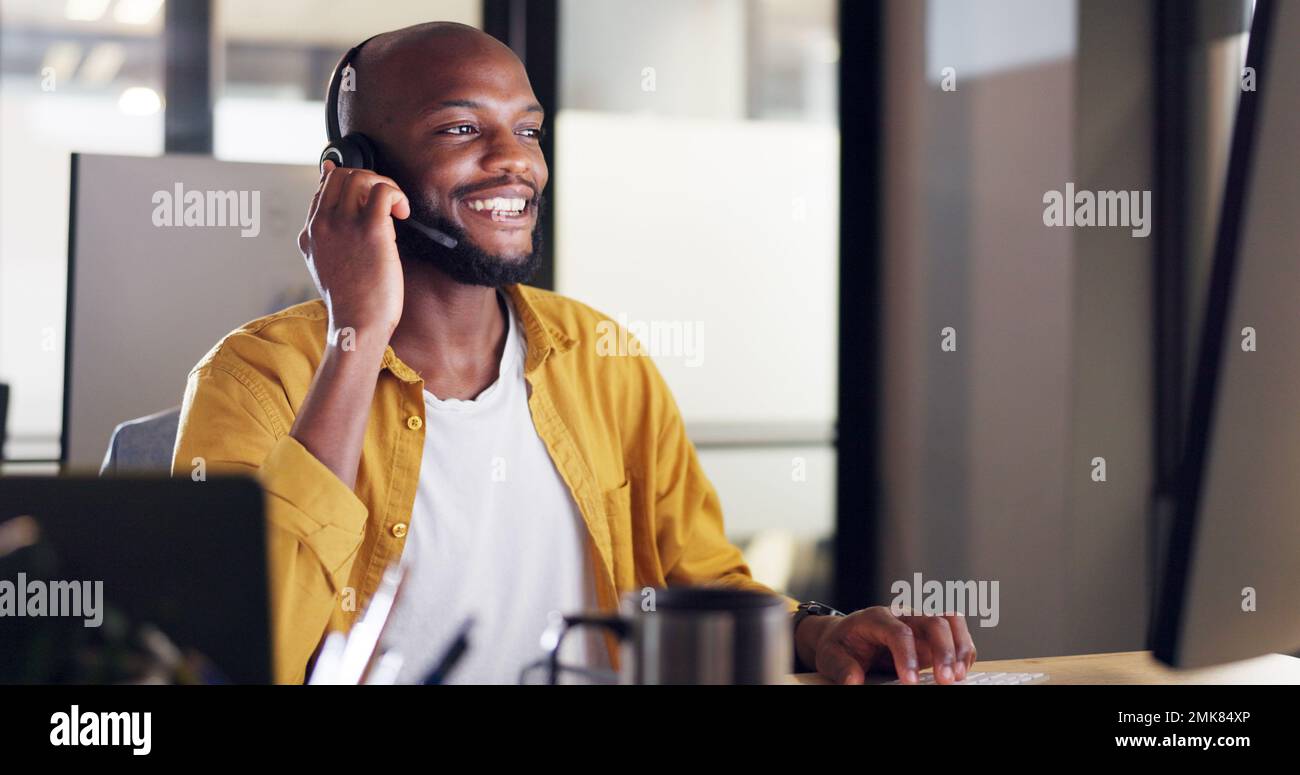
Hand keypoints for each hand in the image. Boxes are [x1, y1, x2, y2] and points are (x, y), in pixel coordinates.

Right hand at [298, 160, 411, 341]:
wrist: (358, 324)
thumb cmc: (351, 299)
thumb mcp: (324, 264)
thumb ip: (325, 235)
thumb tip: (334, 212)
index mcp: (310, 232)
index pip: (325, 187)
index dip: (353, 188)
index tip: (370, 205)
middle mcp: (323, 224)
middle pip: (341, 175)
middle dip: (368, 181)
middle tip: (385, 205)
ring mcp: (344, 225)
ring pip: (360, 176)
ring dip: (384, 185)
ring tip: (395, 209)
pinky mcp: (371, 230)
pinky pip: (382, 190)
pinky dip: (397, 194)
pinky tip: (403, 213)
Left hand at [798, 606, 976, 684]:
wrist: (846, 636)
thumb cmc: (840, 646)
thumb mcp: (830, 657)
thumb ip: (841, 669)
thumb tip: (854, 682)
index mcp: (875, 617)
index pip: (898, 631)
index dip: (907, 656)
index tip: (911, 682)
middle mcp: (902, 616)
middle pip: (932, 621)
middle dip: (943, 650)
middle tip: (945, 681)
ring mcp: (919, 623)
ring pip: (950, 621)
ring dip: (959, 648)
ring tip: (958, 676)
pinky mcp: (931, 636)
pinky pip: (956, 634)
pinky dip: (963, 651)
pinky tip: (961, 672)